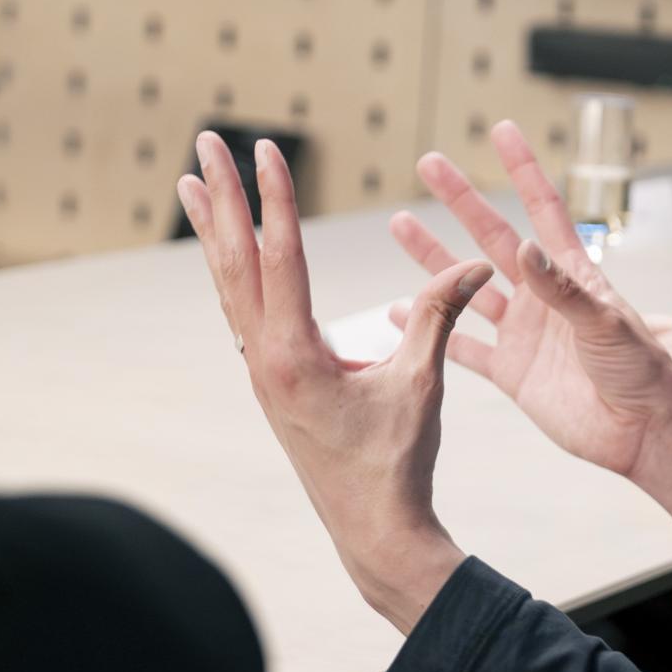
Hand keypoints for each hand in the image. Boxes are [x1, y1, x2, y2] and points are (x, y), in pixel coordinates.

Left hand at [177, 133, 489, 633]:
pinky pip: (243, 311)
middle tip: (204, 142)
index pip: (281, 257)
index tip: (265, 149)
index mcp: (292, 356)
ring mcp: (261, 372)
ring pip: (230, 285)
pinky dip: (232, 270)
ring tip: (193, 183)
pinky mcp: (272, 381)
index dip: (274, 198)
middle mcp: (264, 359)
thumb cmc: (397, 460)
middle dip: (222, 198)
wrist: (373, 529)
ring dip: (215, 231)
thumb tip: (478, 262)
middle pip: (235, 261)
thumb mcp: (422, 382)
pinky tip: (229, 255)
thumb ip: (441, 315)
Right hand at [389, 121, 671, 556]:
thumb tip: (526, 247)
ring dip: (434, 259)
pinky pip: (460, 346)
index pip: (543, 208)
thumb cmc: (640, 369)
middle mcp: (542, 296)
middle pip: (492, 237)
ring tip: (400, 224)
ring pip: (466, 287)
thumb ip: (563, 290)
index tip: (503, 130)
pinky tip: (399, 313)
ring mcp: (522, 332)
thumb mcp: (605, 323)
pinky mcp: (510, 372)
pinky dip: (429, 331)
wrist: (639, 430)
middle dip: (462, 200)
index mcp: (572, 274)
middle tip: (430, 164)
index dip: (523, 169)